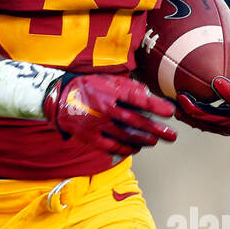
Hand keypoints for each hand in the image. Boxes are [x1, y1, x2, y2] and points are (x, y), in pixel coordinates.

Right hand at [43, 73, 176, 155]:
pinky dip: (126, 149)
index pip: (136, 99)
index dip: (155, 106)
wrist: (58, 99)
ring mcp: (97, 125)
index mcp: (109, 92)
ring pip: (125, 136)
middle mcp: (104, 108)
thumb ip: (127, 86)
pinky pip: (112, 146)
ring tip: (154, 141)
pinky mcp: (90, 137)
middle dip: (156, 129)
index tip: (170, 112)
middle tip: (171, 135)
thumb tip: (147, 94)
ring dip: (144, 140)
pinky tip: (135, 148)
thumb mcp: (107, 80)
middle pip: (135, 122)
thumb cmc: (87, 87)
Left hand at [175, 36, 229, 136]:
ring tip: (172, 103)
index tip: (216, 81)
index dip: (229, 92)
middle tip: (181, 96)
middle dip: (197, 109)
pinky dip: (189, 117)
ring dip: (188, 115)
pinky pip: (203, 126)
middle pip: (216, 118)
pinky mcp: (221, 131)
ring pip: (206, 125)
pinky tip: (175, 107)